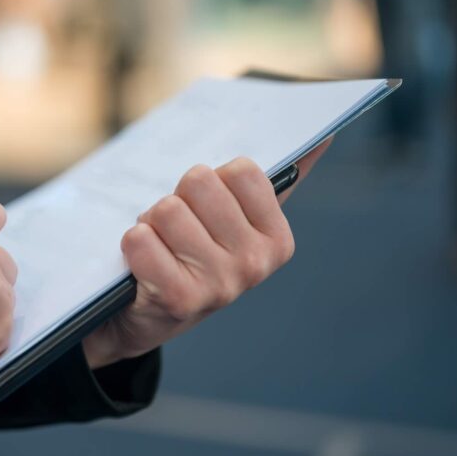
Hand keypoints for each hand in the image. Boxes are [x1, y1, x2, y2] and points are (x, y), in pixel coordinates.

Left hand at [82, 141, 329, 367]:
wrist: (146, 318)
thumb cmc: (193, 256)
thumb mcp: (235, 223)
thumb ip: (276, 182)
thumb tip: (323, 137)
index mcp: (277, 240)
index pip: (241, 170)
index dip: (210, 183)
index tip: (206, 212)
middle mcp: (255, 264)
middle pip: (199, 182)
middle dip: (178, 199)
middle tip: (175, 233)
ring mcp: (220, 284)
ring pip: (167, 209)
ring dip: (151, 223)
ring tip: (159, 249)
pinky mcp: (178, 298)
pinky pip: (141, 239)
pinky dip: (133, 245)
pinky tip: (142, 267)